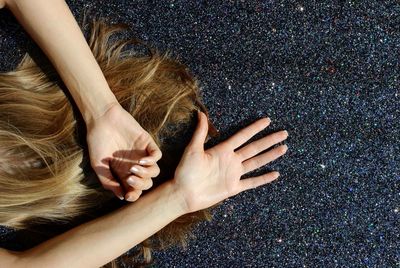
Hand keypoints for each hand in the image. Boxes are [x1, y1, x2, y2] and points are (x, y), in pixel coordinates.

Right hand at [86, 103, 161, 200]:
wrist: (101, 119)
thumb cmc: (97, 142)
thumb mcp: (98, 165)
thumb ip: (109, 182)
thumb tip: (122, 198)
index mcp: (124, 173)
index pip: (135, 189)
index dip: (134, 195)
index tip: (128, 195)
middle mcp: (135, 165)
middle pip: (147, 183)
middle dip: (140, 185)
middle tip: (129, 178)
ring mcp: (142, 154)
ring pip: (155, 172)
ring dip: (146, 173)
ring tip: (133, 168)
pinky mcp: (147, 143)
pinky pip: (157, 156)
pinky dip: (152, 161)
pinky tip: (141, 160)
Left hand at [173, 111, 287, 212]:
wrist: (183, 193)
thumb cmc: (186, 171)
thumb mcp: (192, 149)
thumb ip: (200, 132)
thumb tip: (200, 113)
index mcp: (223, 150)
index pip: (243, 136)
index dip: (255, 128)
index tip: (267, 120)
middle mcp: (231, 160)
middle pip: (255, 147)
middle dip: (269, 140)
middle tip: (284, 133)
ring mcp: (233, 174)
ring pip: (256, 162)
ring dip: (270, 155)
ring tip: (283, 148)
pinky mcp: (233, 188)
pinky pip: (251, 182)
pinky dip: (263, 179)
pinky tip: (275, 174)